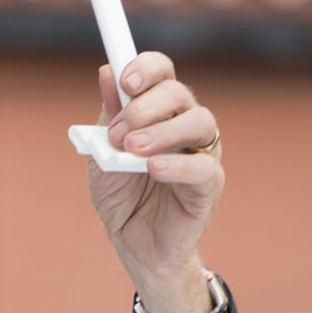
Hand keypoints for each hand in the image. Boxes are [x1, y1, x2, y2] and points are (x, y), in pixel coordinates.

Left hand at [84, 52, 222, 312]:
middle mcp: (184, 125)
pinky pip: (204, 167)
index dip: (146, 68)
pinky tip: (153, 168)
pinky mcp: (209, 186)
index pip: (162, 73)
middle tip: (118, 133)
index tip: (125, 80)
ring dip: (162, 131)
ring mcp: (201, 153)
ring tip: (133, 150)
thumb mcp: (102, 153)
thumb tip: (106, 72)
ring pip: (200, 122)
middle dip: (144, 107)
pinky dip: (178, 164)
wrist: (133, 244)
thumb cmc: (121, 194)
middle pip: (179, 94)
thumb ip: (107, 117)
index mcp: (158, 111)